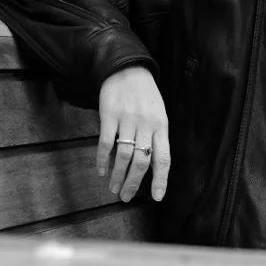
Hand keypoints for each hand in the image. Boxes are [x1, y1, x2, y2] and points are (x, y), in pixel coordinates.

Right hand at [96, 67, 170, 201]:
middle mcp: (146, 125)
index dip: (161, 180)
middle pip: (142, 161)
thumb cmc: (145, 96)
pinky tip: (101, 171)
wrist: (127, 69)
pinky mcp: (109, 115)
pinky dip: (103, 159)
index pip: (163, 159)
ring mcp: (127, 120)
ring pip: (124, 155)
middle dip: (133, 183)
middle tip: (125, 197)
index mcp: (161, 127)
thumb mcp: (158, 115)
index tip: (157, 197)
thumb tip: (149, 167)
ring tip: (113, 188)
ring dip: (118, 175)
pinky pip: (106, 142)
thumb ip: (155, 138)